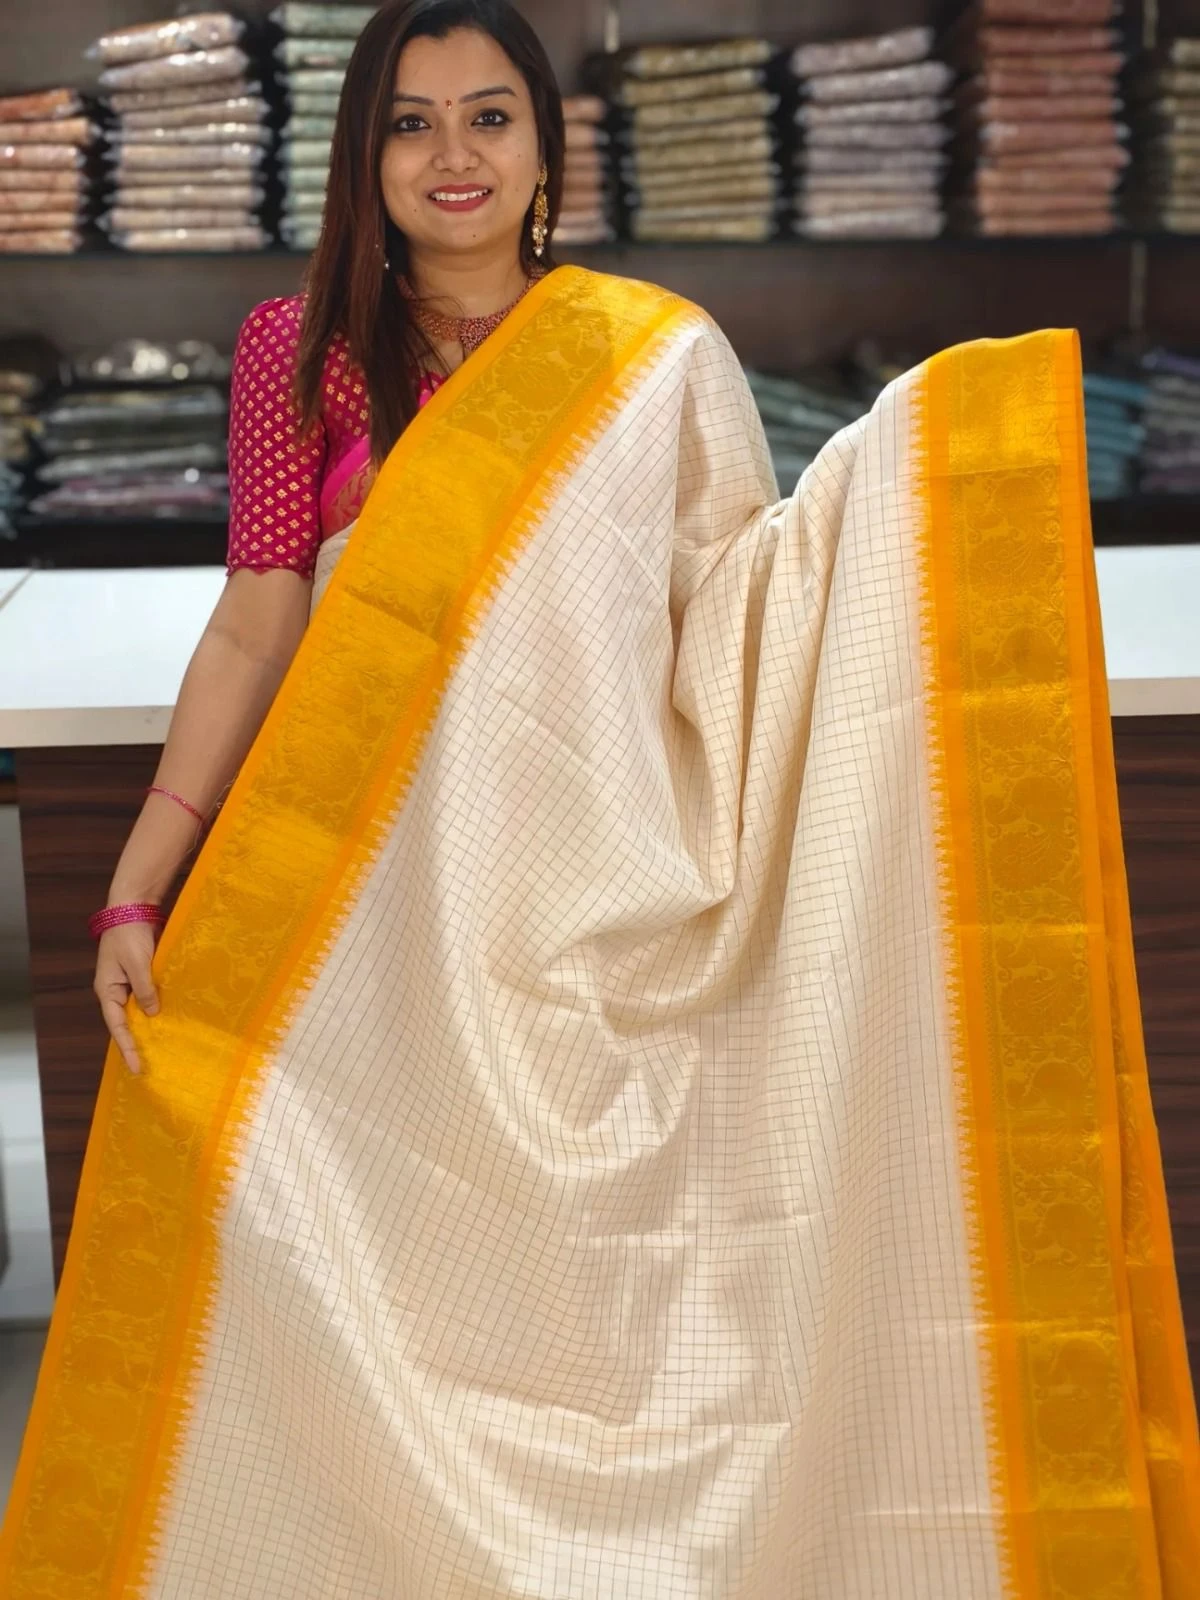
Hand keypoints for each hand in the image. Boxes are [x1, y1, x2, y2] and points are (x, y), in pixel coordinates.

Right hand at [94, 920, 159, 1074]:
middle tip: (150, 1066)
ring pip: (138, 1010)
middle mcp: (116, 989)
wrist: (132, 906)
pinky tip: (170, 1018)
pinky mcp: (142, 973)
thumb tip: (152, 1013)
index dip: (127, 1047)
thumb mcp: (138, 964)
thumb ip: (145, 989)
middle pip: (126, 1021)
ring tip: (162, 1048)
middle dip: (137, 1042)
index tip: (136, 1067)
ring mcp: (129, 982)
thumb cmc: (130, 934)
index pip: (117, 1026)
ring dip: (149, 1026)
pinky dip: (157, 1007)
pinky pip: (148, 996)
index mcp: (108, 990)